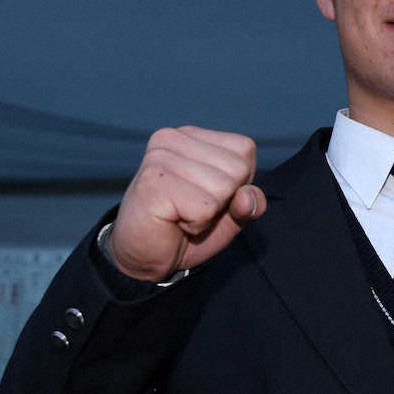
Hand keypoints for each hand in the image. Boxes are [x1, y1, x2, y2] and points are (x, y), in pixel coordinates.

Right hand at [106, 126, 266, 280]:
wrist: (143, 256)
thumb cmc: (186, 229)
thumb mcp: (231, 215)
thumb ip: (250, 202)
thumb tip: (247, 197)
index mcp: (193, 136)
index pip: (245, 150)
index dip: (237, 184)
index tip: (206, 196)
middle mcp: (173, 137)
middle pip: (237, 169)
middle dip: (224, 200)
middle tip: (191, 209)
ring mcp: (160, 157)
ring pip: (224, 188)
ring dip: (209, 214)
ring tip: (181, 214)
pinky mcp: (152, 182)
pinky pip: (205, 208)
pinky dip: (197, 225)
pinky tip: (173, 221)